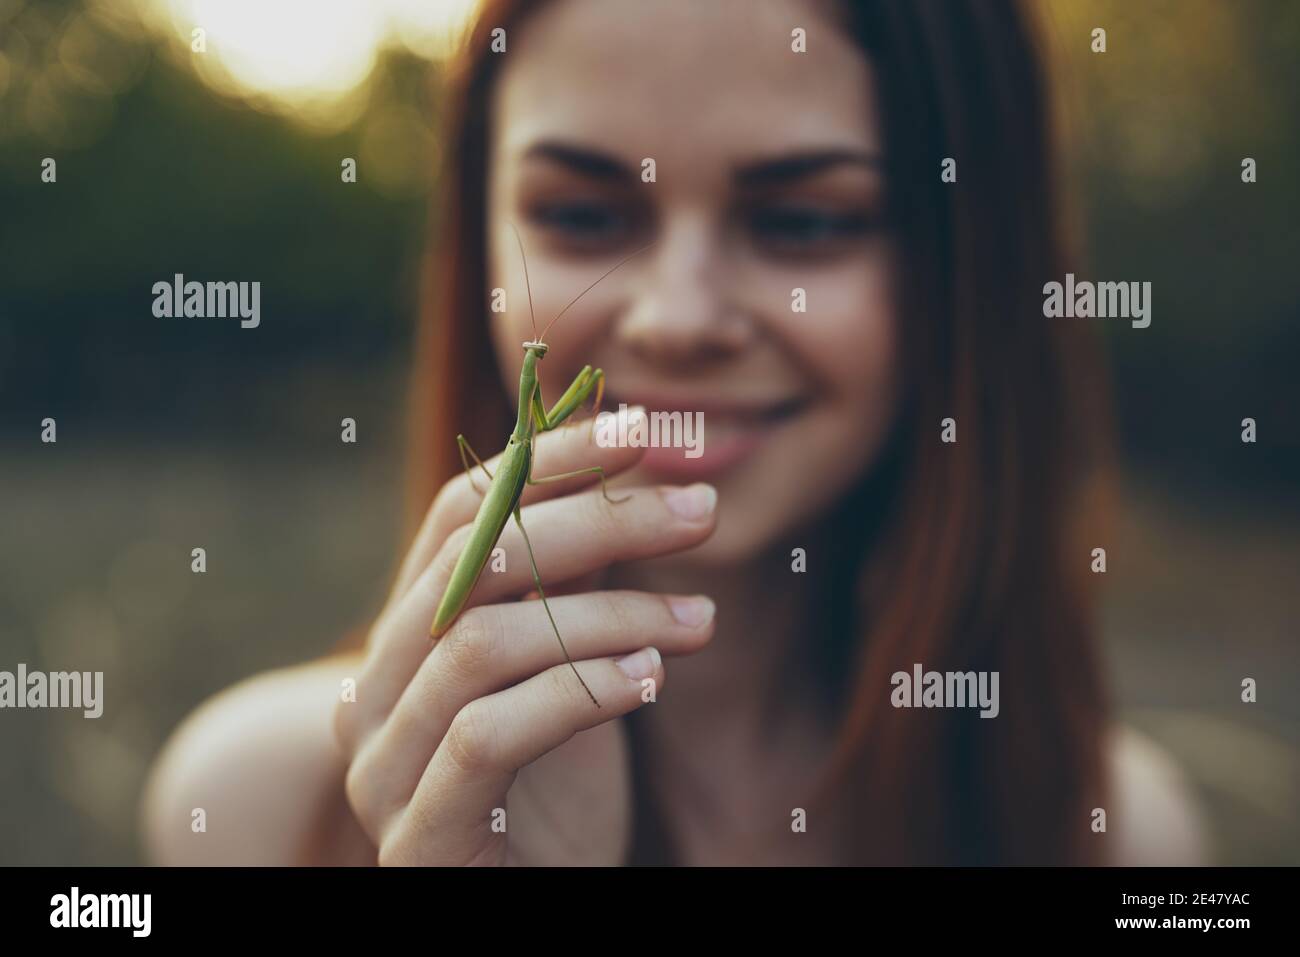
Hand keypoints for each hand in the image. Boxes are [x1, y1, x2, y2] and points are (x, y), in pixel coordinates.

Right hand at [333, 417, 716, 864]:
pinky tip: (651, 681)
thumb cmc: (558, 793)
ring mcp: (384, 766)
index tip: (645, 429)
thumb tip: (631, 467)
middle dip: (598, 521)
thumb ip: (575, 582)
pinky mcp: (419, 837)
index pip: (460, 513)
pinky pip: (486, 736)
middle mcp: (375, 691)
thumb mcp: (569, 667)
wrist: (534, 906)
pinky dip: (578, 693)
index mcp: (408, 636)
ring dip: (609, 617)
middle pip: (473, 563)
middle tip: (700, 511)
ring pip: (484, 643)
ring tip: (699, 619)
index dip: (550, 459)